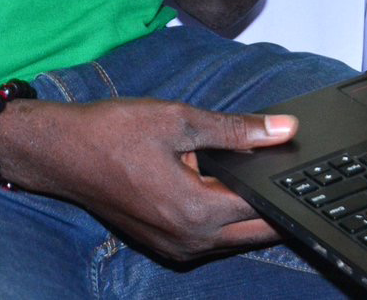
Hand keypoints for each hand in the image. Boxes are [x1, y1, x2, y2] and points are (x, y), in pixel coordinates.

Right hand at [13, 98, 297, 261]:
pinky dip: (224, 219)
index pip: (264, 208)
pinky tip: (226, 189)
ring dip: (249, 215)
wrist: (61, 152)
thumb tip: (284, 129)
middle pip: (255, 232)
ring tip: (263, 177)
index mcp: (196, 210)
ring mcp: (174, 247)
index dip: (286, 186)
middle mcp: (188, 240)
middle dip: (276, 207)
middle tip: (292, 175)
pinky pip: (209, 239)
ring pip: (232, 238)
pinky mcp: (162, 244)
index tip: (305, 170)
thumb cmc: (113, 132)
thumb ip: (238, 130)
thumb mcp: (180, 120)